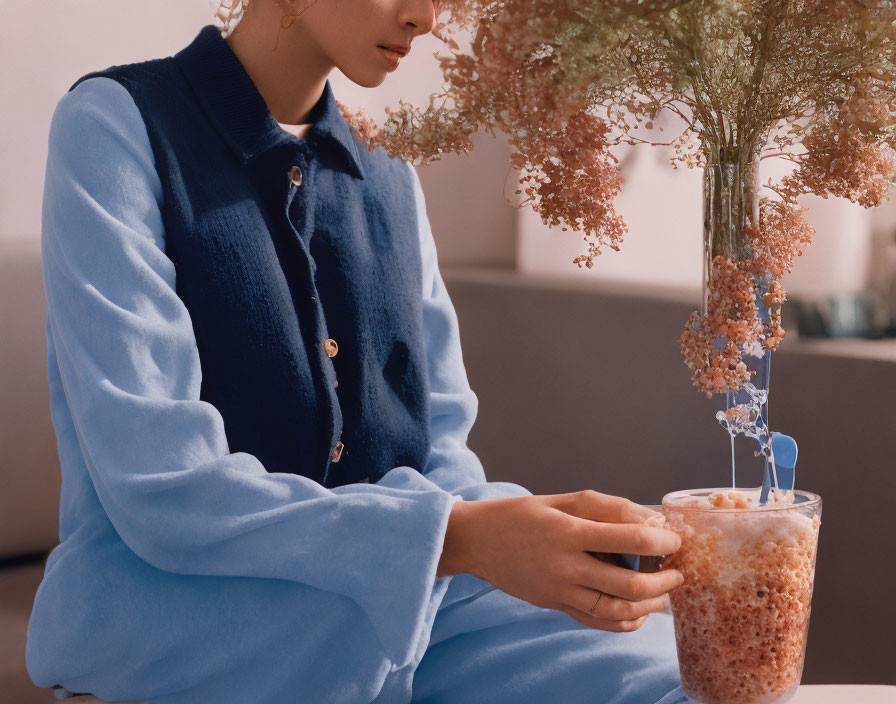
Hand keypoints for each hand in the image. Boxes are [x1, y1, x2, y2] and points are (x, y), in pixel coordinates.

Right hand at [437, 490, 683, 631]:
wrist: (477, 541)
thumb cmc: (521, 514)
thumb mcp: (562, 499)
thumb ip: (606, 508)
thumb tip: (650, 519)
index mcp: (568, 531)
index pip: (630, 537)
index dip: (662, 540)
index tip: (675, 540)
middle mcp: (565, 565)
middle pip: (629, 584)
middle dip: (663, 581)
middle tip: (678, 574)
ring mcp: (559, 591)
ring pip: (616, 611)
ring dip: (648, 606)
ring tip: (663, 595)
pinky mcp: (554, 605)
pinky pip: (596, 622)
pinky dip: (624, 623)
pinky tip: (638, 614)